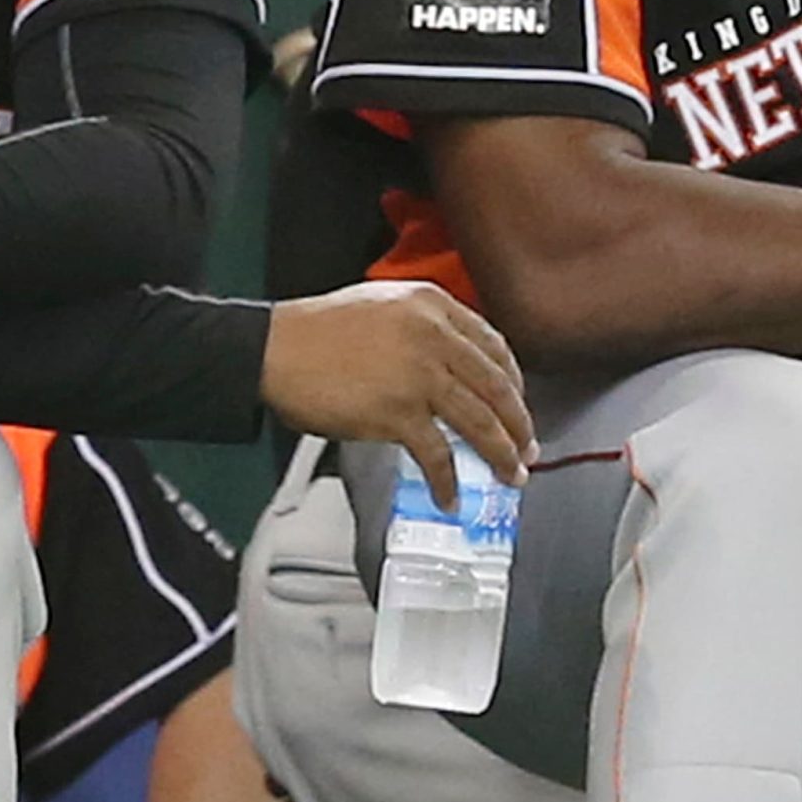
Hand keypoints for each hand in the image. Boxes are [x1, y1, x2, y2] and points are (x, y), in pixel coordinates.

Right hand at [259, 281, 533, 505]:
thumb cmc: (316, 330)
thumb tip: (450, 369)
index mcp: (432, 305)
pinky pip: (437, 454)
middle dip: (518, 424)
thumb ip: (422, 328)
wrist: (274, 348)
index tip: (518, 403)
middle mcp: (433, 336)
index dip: (514, 381)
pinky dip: (448, 481)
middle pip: (497, 386)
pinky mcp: (398, 412)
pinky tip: (450, 496)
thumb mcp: (383, 306)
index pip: (494, 346)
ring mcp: (418, 375)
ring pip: (480, 422)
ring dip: (501, 455)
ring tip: (510, 476)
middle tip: (526, 448)